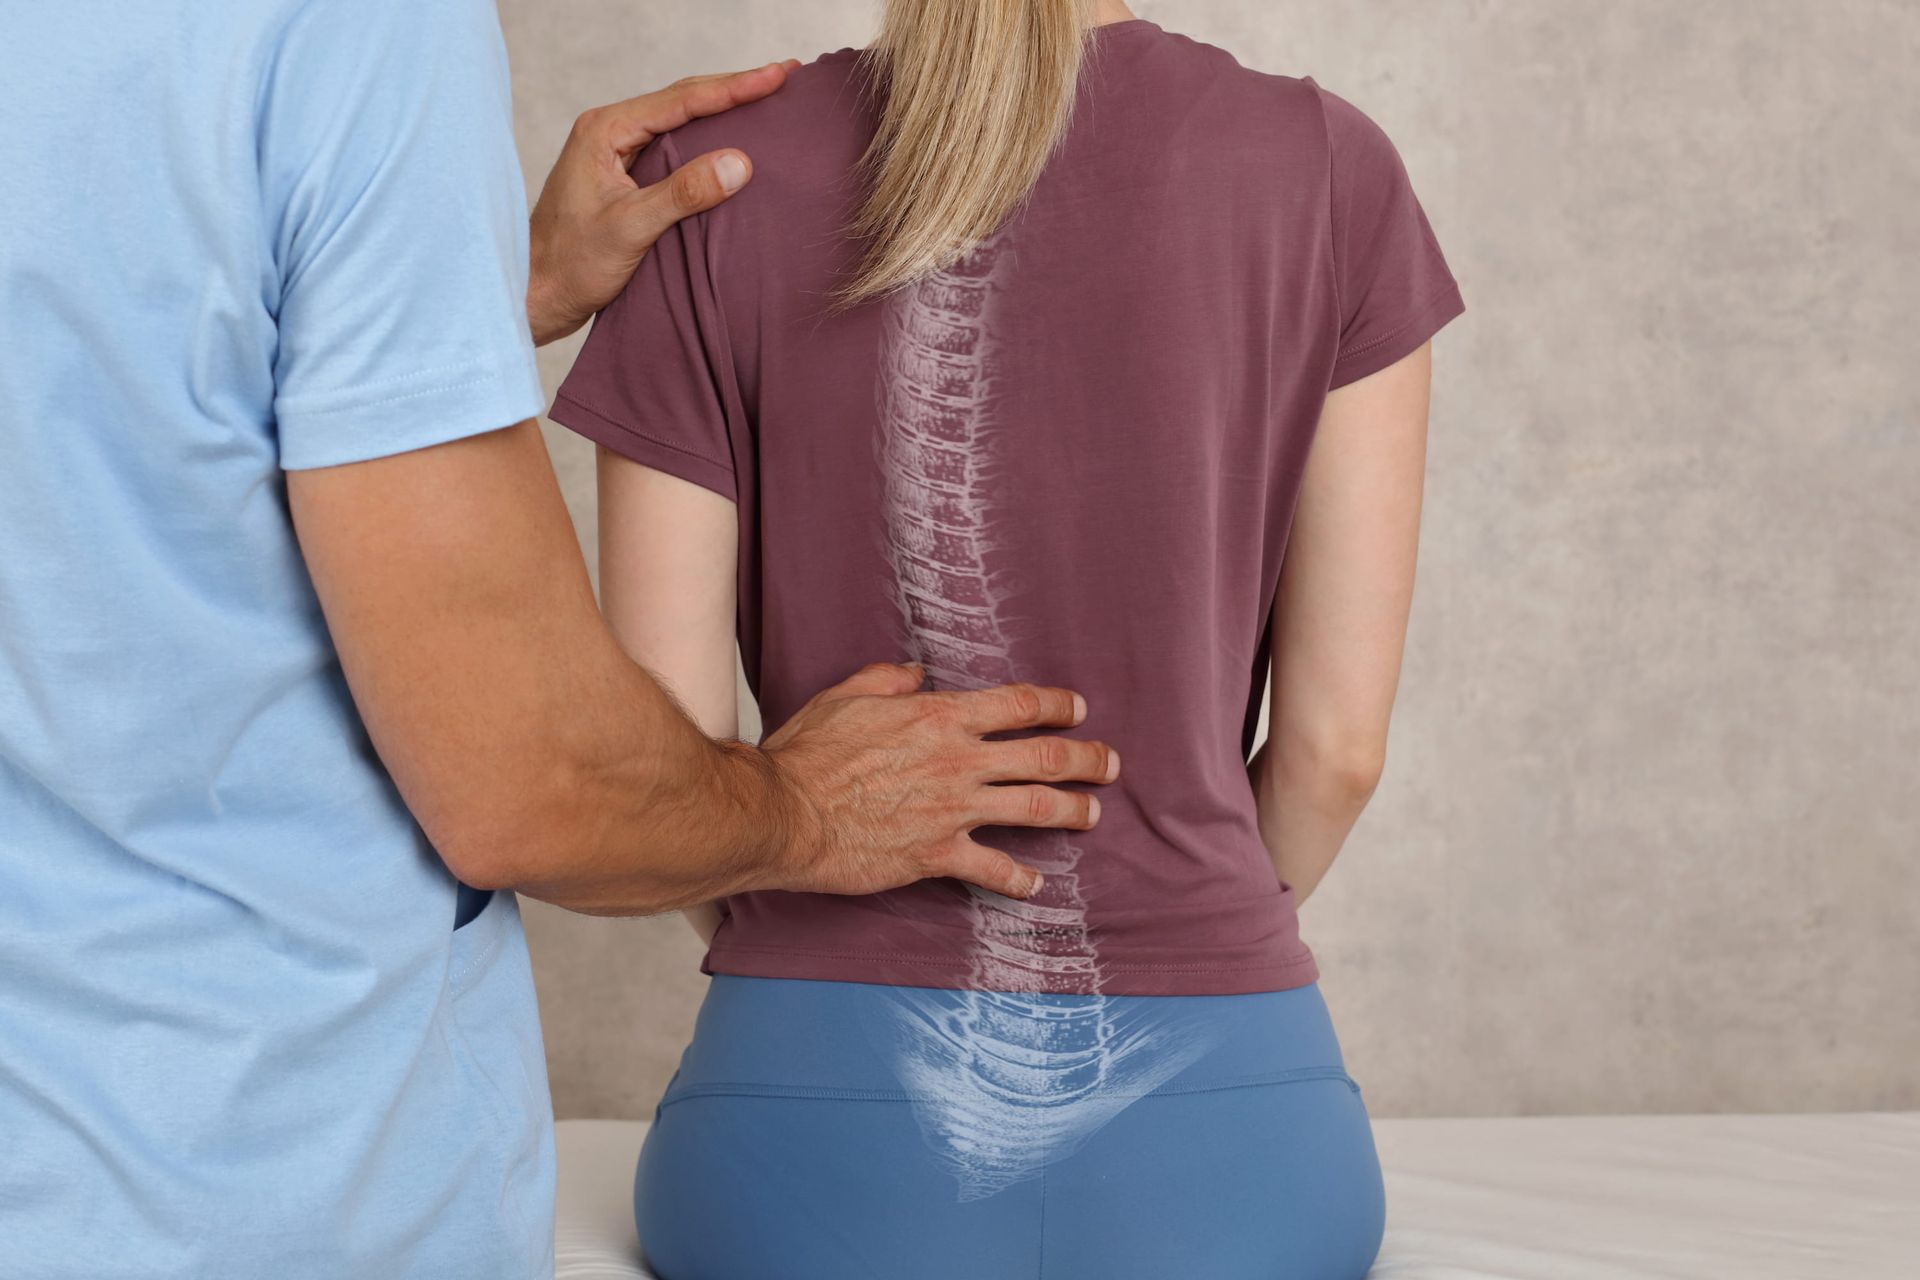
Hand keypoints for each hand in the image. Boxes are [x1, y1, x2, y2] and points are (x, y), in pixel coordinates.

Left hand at [527, 63, 798, 345]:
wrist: (535, 295)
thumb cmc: (571, 264)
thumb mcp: (630, 228)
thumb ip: (682, 193)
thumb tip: (739, 162)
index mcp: (605, 130)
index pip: (682, 100)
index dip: (734, 87)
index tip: (778, 75)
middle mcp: (609, 132)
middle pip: (683, 101)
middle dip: (734, 90)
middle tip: (784, 77)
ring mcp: (616, 154)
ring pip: (680, 124)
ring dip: (722, 113)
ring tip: (767, 101)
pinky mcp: (624, 178)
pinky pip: (673, 150)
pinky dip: (706, 143)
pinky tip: (732, 144)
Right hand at [759, 664, 1120, 900]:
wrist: (785, 813)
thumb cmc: (807, 755)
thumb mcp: (844, 696)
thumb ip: (885, 680)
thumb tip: (912, 674)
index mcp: (939, 717)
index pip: (1018, 705)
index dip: (1056, 705)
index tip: (1076, 709)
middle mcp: (958, 761)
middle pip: (1046, 757)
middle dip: (1088, 759)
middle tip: (1110, 764)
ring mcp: (953, 810)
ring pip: (1036, 808)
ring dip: (1073, 810)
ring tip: (1093, 814)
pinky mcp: (938, 855)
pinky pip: (994, 869)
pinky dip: (1020, 878)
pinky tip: (1037, 884)